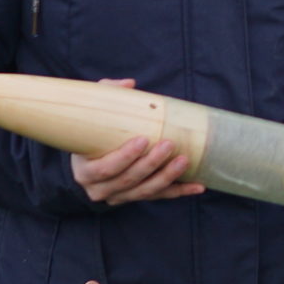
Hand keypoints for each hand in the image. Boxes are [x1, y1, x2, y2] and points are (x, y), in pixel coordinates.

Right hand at [70, 79, 206, 204]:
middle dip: (151, 164)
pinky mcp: (134, 198)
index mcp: (85, 171)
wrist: (85, 160)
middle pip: (128, 179)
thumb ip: (107, 95)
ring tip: (184, 161)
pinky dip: (179, 191)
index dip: (125, 157)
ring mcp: (118, 197)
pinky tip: (198, 186)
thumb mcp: (91, 114)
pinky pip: (159, 196)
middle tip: (169, 144)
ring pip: (145, 191)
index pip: (105, 168)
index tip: (143, 139)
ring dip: (167, 177)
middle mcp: (99, 189)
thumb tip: (130, 84)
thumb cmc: (90, 134)